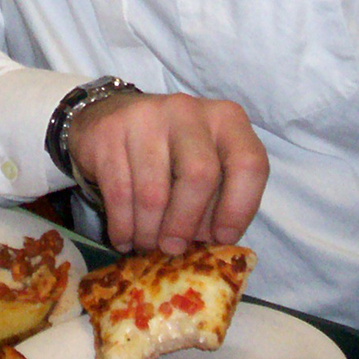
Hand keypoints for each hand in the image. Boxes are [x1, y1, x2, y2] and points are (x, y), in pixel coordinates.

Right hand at [68, 92, 267, 253]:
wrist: (112, 116)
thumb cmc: (171, 153)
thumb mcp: (206, 166)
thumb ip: (218, 200)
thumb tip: (213, 242)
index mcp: (226, 119)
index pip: (248, 163)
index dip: (239, 208)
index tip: (222, 238)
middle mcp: (187, 110)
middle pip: (199, 175)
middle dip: (186, 223)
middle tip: (173, 248)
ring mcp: (146, 116)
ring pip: (154, 192)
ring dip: (149, 231)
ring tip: (146, 244)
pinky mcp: (109, 131)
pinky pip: (119, 194)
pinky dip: (123, 226)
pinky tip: (124, 238)